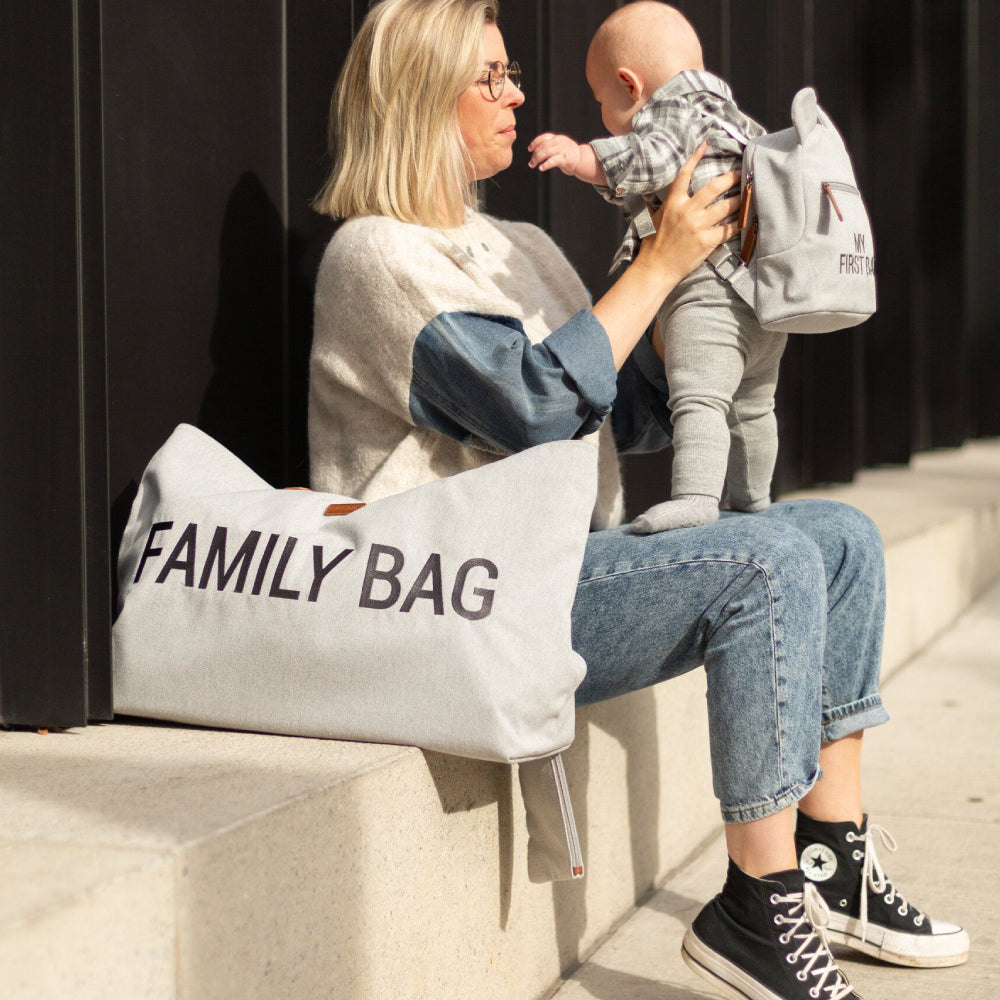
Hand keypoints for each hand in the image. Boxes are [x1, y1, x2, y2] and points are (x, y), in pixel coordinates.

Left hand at [528, 133, 602, 183]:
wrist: (582, 160)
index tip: (529, 149)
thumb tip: (536, 150)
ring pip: (546, 152)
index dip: (535, 142)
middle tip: (531, 162)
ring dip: (537, 159)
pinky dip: (546, 164)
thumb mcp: (560, 146)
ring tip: (532, 165)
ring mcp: (563, 150)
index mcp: (558, 138)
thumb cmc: (569, 155)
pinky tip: (541, 168)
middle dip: (535, 154)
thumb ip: (551, 146)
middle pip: (543, 146)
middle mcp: (560, 142)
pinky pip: (553, 161)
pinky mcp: (566, 159)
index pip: (544, 137)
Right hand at [635, 142, 740, 281]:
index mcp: (673, 203)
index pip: (685, 174)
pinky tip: (746, 219)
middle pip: (715, 187)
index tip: (706, 145)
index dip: (696, 157)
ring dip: (740, 199)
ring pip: (727, 206)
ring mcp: (699, 226)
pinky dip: (739, 223)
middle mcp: (687, 211)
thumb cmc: (653, 245)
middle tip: (740, 173)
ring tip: (748, 195)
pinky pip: (730, 228)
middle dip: (731, 177)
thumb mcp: (654, 218)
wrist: (656, 268)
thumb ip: (662, 204)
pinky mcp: (708, 241)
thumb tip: (655, 195)